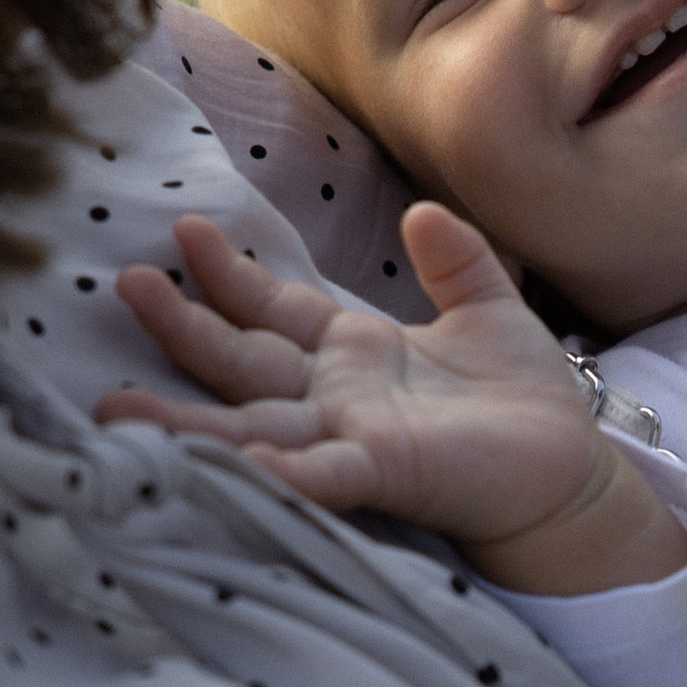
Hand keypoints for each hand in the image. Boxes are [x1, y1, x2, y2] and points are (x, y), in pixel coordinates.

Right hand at [99, 206, 686, 596]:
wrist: (572, 474)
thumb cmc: (527, 402)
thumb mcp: (491, 311)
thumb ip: (456, 261)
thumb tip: (423, 212)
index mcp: (356, 353)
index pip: (275, 309)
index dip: (229, 274)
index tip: (183, 230)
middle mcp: (338, 398)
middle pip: (243, 361)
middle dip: (183, 328)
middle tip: (123, 285)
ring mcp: (352, 438)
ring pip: (253, 427)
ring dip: (188, 423)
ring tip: (115, 412)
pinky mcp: (384, 473)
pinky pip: (320, 471)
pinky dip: (279, 470)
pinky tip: (236, 466)